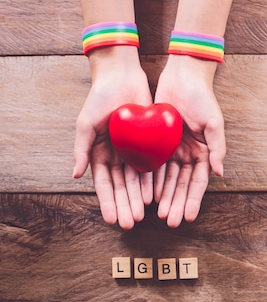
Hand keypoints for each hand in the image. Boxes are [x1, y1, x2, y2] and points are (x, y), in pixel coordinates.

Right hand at [73, 47, 152, 229]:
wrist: (123, 78)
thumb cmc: (99, 98)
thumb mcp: (86, 123)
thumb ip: (81, 149)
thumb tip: (76, 175)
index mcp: (99, 153)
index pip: (104, 184)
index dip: (108, 201)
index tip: (111, 219)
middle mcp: (116, 156)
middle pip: (121, 186)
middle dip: (124, 205)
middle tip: (129, 224)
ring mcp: (133, 150)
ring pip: (136, 180)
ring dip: (138, 198)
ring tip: (142, 215)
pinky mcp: (149, 143)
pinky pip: (152, 165)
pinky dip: (152, 181)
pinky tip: (155, 196)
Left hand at [153, 55, 225, 227]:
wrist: (182, 77)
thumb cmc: (202, 98)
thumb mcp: (214, 122)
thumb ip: (217, 148)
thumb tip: (220, 172)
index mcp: (205, 152)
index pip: (198, 182)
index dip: (193, 200)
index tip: (187, 217)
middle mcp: (189, 154)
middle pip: (181, 185)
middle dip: (176, 204)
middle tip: (169, 222)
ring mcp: (173, 150)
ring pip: (167, 180)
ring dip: (164, 197)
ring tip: (158, 215)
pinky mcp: (158, 142)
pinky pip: (153, 165)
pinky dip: (151, 181)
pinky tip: (147, 195)